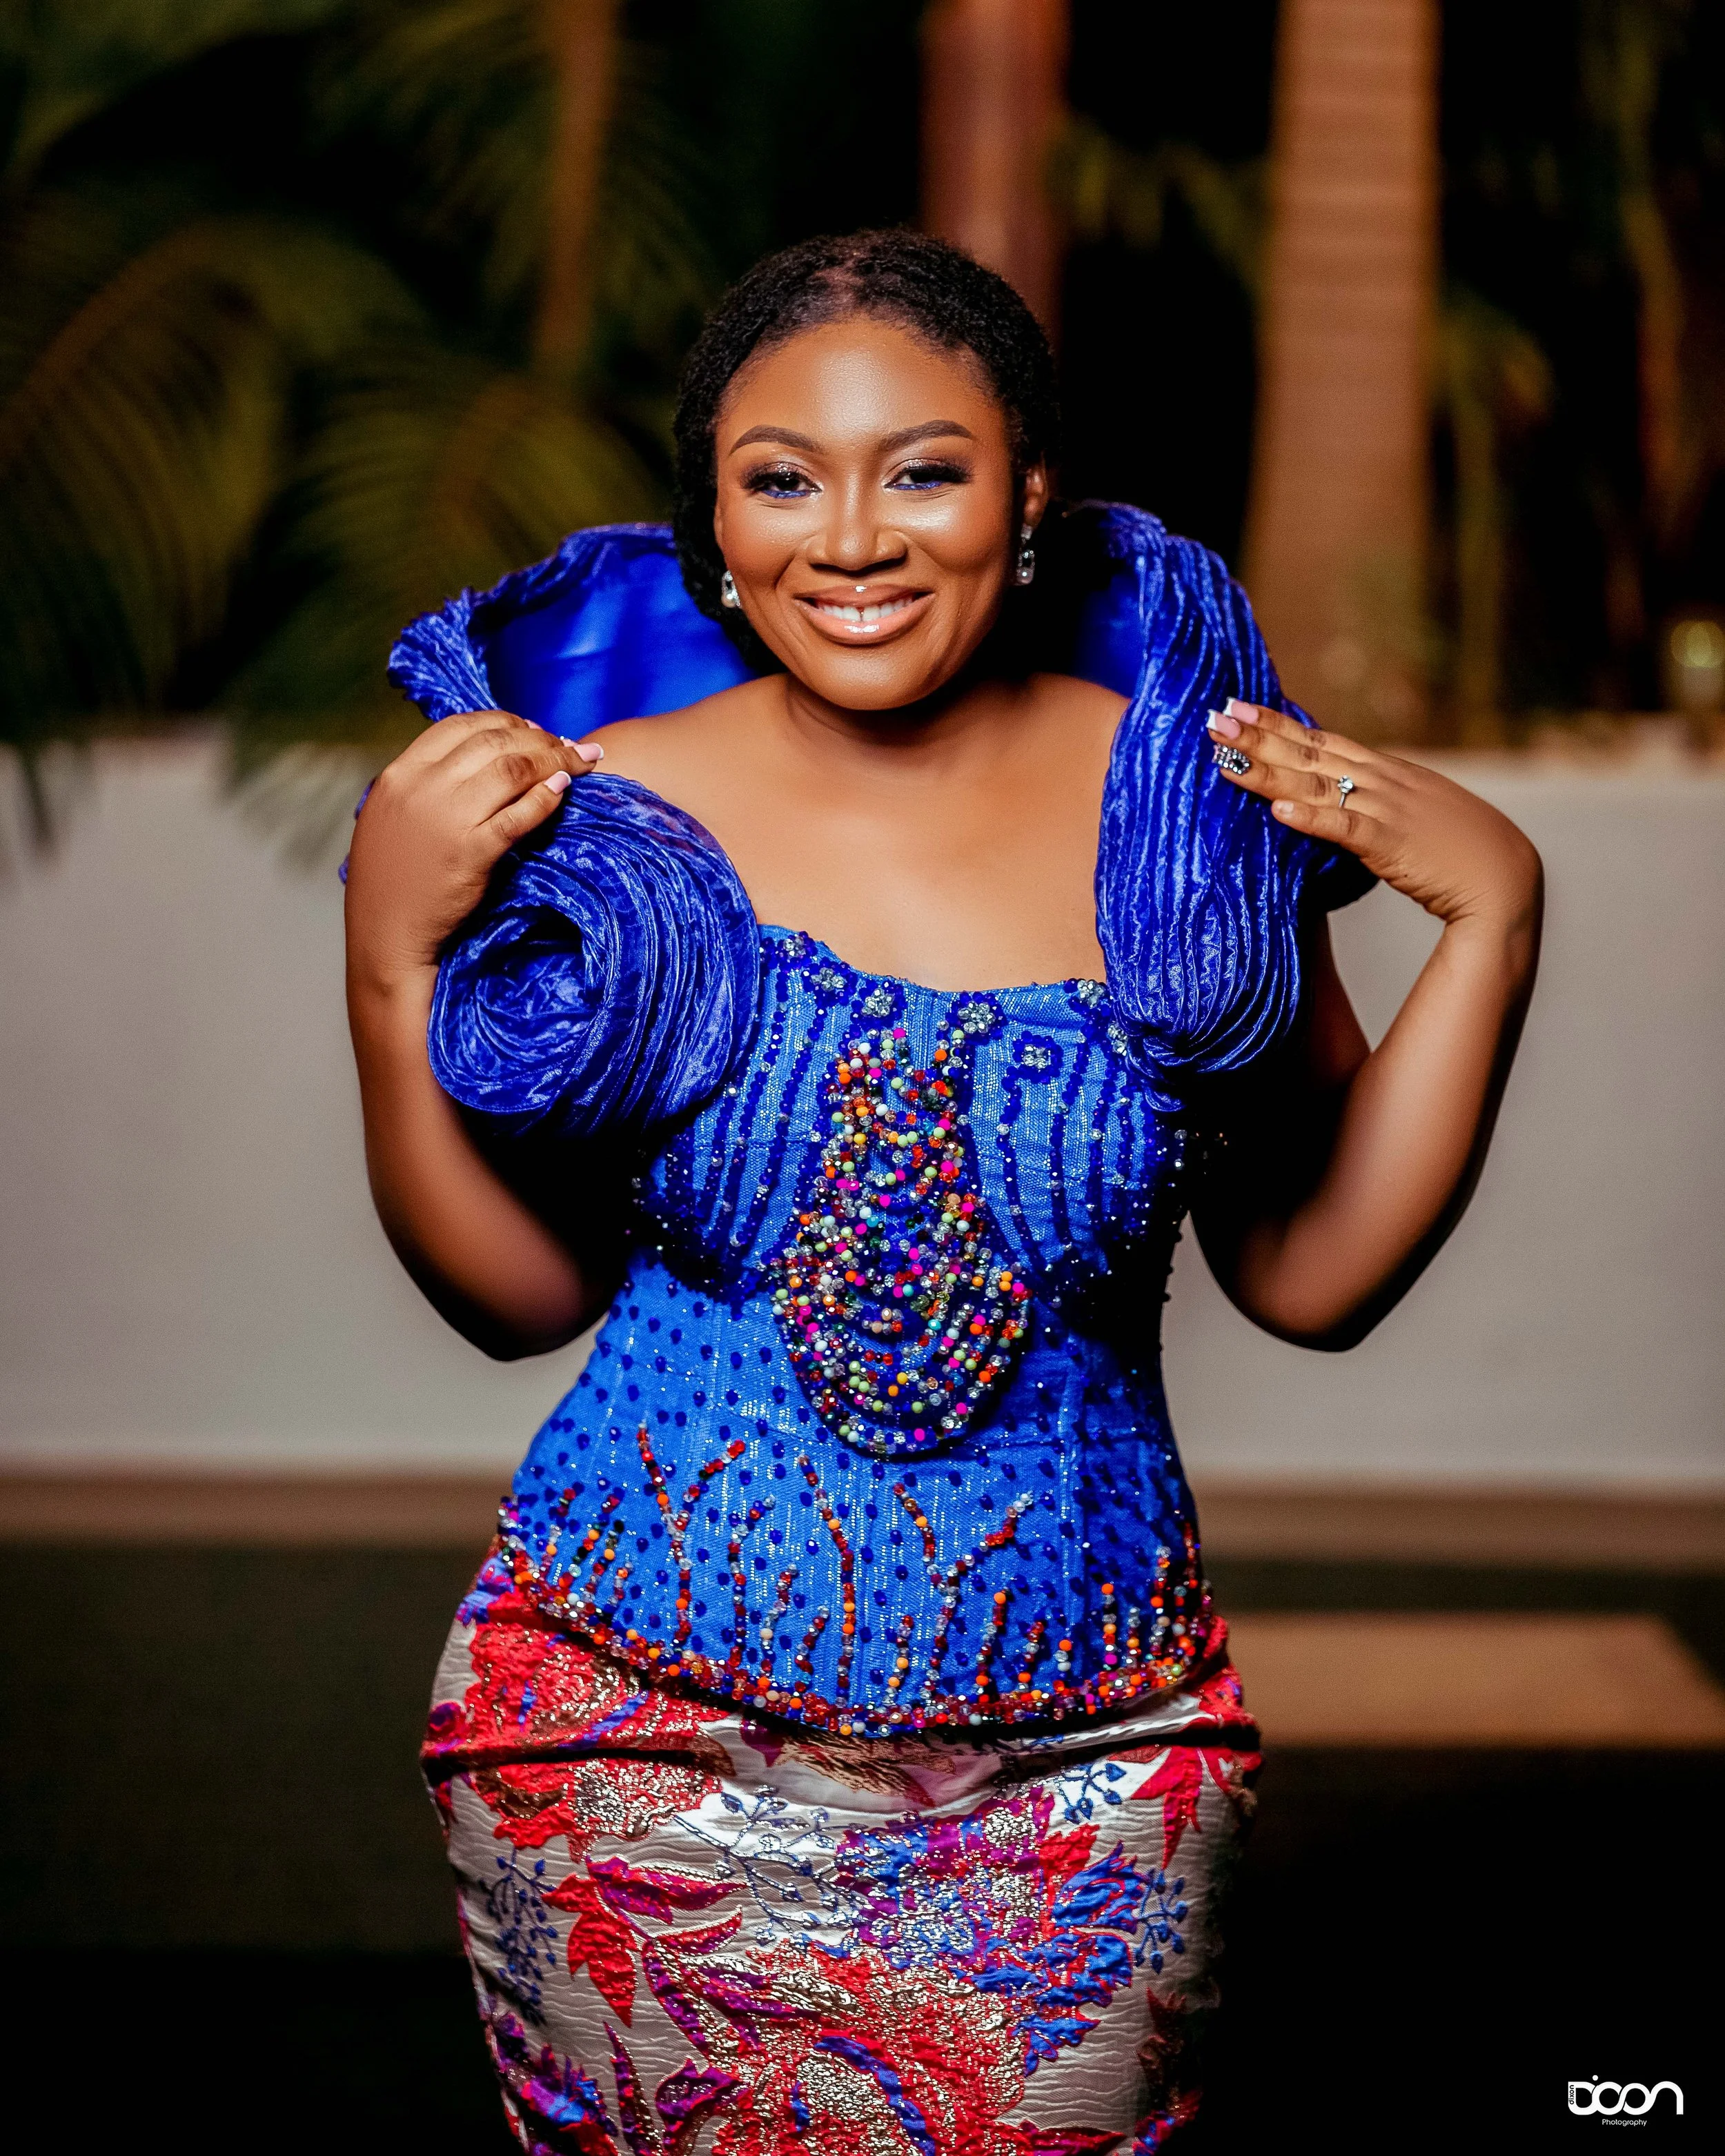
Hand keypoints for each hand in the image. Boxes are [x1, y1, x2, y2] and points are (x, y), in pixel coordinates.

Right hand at [345, 710, 601, 990]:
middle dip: (540, 738)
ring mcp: (446, 819)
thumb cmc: (394, 879)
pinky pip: (520, 813)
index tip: (533, 729)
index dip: (504, 721)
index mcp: (400, 774)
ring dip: (554, 760)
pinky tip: (564, 790)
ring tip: (579, 762)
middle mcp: (421, 788)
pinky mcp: (472, 852)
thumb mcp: (396, 815)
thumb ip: (428, 783)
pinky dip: (547, 797)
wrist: (384, 934)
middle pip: (493, 741)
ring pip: (512, 769)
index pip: (460, 725)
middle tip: (569, 746)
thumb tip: (482, 756)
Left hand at [1206, 699, 1540, 929]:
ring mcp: (1387, 808)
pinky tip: (1276, 810)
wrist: (1504, 878)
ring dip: (1267, 769)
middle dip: (1259, 735)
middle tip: (1214, 718)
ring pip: (1315, 783)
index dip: (1279, 724)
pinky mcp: (1391, 843)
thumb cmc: (1457, 852)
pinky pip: (1344, 827)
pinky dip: (1310, 818)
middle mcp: (1382, 780)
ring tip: (1224, 755)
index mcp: (1387, 771)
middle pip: (1310, 752)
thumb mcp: (1411, 814)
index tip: (1239, 708)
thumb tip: (1334, 799)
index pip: (1323, 740)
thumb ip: (1373, 803)